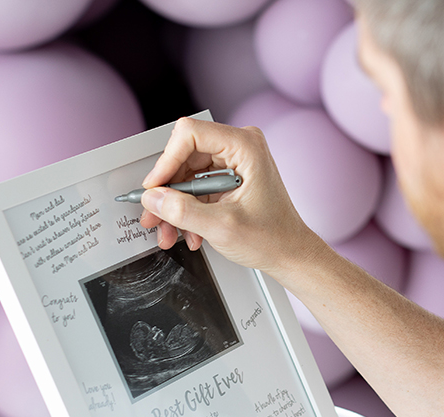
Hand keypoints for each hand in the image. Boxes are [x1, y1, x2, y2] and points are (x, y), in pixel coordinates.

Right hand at [139, 117, 320, 275]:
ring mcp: (233, 161)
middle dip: (167, 191)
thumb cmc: (273, 238)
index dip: (166, 161)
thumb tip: (154, 198)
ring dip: (174, 205)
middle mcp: (239, 147)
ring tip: (171, 231)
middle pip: (183, 155)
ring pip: (185, 173)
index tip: (156, 188)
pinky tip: (188, 230)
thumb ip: (182, 211)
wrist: (289, 254)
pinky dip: (186, 209)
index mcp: (245, 146)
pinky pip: (195, 185)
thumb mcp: (221, 227)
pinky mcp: (227, 177)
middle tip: (155, 215)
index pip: (189, 134)